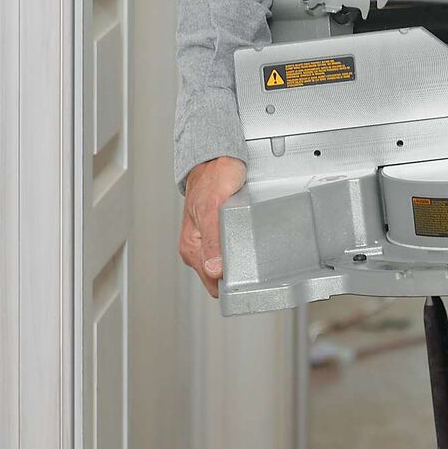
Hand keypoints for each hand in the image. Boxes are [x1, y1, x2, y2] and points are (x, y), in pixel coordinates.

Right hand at [178, 156, 247, 298]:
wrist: (218, 161)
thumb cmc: (212, 179)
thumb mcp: (212, 209)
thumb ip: (213, 240)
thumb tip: (214, 269)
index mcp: (191, 247)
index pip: (212, 283)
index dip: (230, 287)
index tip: (247, 283)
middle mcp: (198, 248)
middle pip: (220, 279)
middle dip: (237, 278)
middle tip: (255, 269)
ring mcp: (210, 243)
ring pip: (227, 267)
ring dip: (241, 264)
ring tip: (255, 255)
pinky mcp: (220, 235)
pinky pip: (232, 253)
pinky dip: (242, 252)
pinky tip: (251, 245)